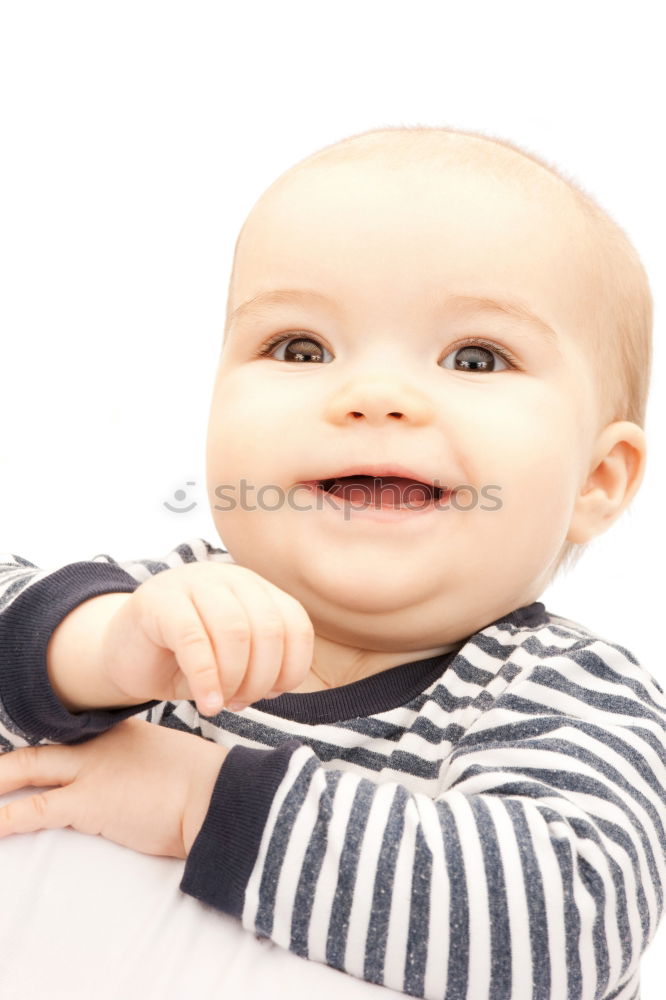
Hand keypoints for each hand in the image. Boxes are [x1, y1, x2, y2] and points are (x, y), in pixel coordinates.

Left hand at [0, 718, 228, 857]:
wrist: (218, 794)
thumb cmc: (205, 787)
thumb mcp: (171, 765)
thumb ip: (147, 768)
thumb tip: (145, 786)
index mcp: (118, 735)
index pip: (63, 741)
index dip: (31, 753)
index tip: (10, 760)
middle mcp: (98, 745)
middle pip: (34, 750)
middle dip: (2, 764)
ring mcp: (92, 770)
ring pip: (25, 768)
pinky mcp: (89, 801)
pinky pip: (33, 809)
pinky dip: (4, 819)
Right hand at [99, 562, 314, 715]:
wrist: (125, 654)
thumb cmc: (184, 660)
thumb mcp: (232, 659)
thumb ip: (261, 662)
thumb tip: (279, 684)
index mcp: (255, 589)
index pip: (294, 623)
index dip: (291, 666)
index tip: (273, 694)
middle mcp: (228, 578)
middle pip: (268, 629)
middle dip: (261, 678)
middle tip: (241, 702)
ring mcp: (193, 582)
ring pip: (235, 632)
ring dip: (235, 679)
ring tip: (223, 704)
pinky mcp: (159, 600)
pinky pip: (194, 641)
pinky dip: (207, 680)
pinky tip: (207, 704)